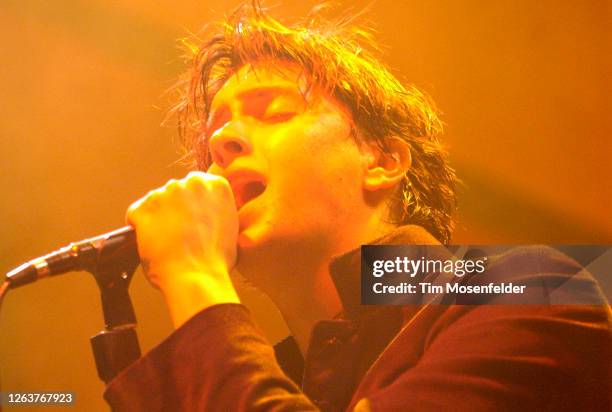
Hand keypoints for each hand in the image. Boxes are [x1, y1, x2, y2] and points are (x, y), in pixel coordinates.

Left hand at [127, 171, 239, 327]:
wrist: (197, 277)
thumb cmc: (215, 260)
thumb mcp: (231, 227)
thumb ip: (217, 211)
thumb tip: (208, 216)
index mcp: (217, 186)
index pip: (198, 186)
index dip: (194, 205)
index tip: (193, 219)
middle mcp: (191, 183)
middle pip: (177, 192)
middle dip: (176, 209)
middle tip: (181, 233)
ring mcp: (165, 193)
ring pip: (156, 202)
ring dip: (158, 218)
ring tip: (167, 242)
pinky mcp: (143, 208)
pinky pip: (135, 214)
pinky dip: (139, 227)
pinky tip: (151, 242)